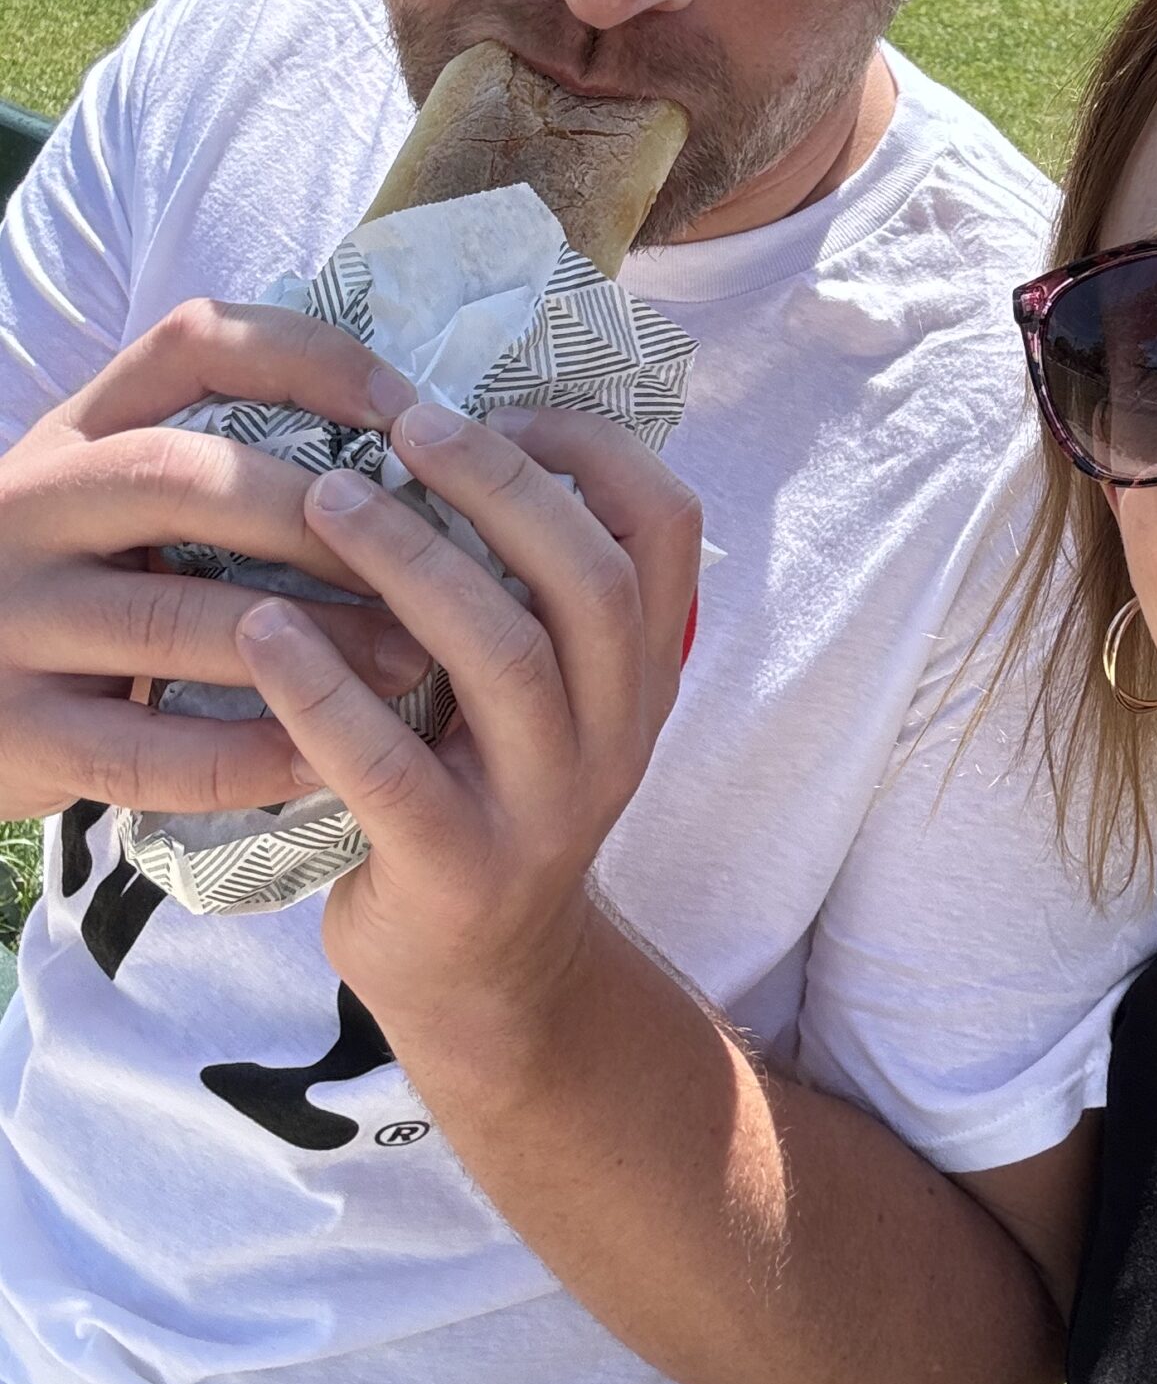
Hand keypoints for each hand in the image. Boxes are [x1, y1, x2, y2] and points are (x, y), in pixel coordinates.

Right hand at [0, 300, 428, 824]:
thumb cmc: (75, 593)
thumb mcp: (116, 503)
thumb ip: (223, 470)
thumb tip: (412, 451)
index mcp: (75, 434)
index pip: (193, 343)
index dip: (311, 360)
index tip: (410, 409)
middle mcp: (30, 506)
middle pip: (187, 479)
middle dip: (322, 522)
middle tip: (432, 565)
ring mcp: (13, 618)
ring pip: (177, 618)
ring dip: (314, 644)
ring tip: (412, 663)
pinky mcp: (14, 731)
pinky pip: (146, 749)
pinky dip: (246, 756)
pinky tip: (323, 760)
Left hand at [231, 402, 701, 1029]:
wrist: (483, 976)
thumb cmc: (487, 790)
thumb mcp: (547, 692)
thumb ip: (526, 589)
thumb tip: (439, 430)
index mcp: (642, 668)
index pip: (667, 527)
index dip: (594, 449)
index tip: (500, 407)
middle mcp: (617, 730)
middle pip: (590, 580)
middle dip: (499, 485)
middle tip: (403, 425)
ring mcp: (547, 807)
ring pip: (504, 659)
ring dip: (411, 562)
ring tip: (325, 498)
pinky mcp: (459, 871)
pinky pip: (391, 767)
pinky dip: (323, 692)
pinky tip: (262, 631)